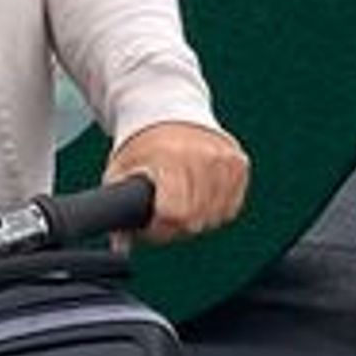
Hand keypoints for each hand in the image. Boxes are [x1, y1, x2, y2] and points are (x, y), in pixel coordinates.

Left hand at [109, 120, 248, 242]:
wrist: (169, 109)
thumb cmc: (142, 145)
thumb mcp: (120, 170)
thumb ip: (115, 207)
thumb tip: (118, 246)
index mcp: (171, 158)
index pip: (176, 215)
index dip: (160, 228)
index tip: (151, 220)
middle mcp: (203, 156)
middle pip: (196, 220)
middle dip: (177, 225)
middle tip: (163, 210)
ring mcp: (225, 159)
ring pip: (216, 218)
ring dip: (197, 218)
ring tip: (181, 199)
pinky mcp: (239, 163)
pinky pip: (230, 208)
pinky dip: (215, 208)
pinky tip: (199, 194)